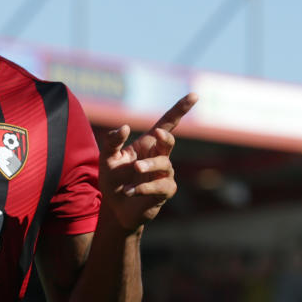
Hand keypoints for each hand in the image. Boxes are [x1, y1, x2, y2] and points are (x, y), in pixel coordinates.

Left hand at [99, 93, 197, 230]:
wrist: (115, 207)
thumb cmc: (114, 179)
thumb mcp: (107, 158)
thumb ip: (111, 142)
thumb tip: (124, 127)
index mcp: (148, 144)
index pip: (167, 123)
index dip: (180, 109)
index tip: (194, 95)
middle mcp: (159, 156)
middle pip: (169, 141)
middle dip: (165, 137)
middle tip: (156, 134)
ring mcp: (164, 174)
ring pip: (164, 165)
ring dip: (148, 166)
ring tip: (134, 169)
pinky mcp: (164, 191)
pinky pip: (160, 187)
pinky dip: (143, 188)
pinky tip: (129, 191)